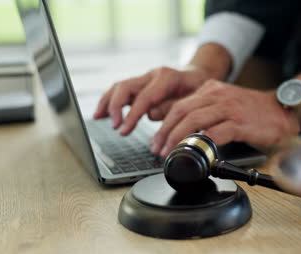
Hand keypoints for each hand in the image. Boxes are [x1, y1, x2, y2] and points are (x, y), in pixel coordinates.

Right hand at [93, 66, 208, 134]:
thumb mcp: (194, 100)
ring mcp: (145, 78)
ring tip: (98, 117)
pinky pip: (121, 91)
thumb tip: (150, 115)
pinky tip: (101, 113)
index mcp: (167, 77)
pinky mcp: (141, 84)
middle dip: (116, 107)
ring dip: (108, 103)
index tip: (123, 131)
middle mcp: (153, 75)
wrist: (201, 77)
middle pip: (126, 86)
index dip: (132, 115)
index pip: (144, 97)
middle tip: (115, 126)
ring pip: (120, 86)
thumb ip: (172, 108)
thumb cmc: (199, 91)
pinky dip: (110, 101)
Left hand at [151, 80, 300, 156]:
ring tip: (170, 152)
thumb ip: (205, 111)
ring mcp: (229, 108)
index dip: (164, 124)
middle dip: (165, 132)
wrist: (283, 110)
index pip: (179, 105)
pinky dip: (202, 143)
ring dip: (177, 139)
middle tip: (157, 149)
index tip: (157, 140)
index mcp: (211, 90)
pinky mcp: (240, 122)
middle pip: (182, 112)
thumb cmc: (254, 111)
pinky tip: (195, 152)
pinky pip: (216, 133)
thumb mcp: (225, 103)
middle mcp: (217, 96)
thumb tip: (183, 130)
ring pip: (194, 121)